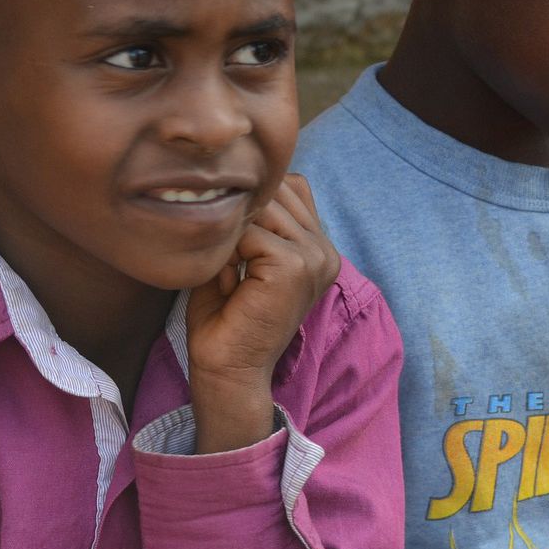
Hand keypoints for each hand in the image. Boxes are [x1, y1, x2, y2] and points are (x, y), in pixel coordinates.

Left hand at [185, 174, 340, 451]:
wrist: (227, 371)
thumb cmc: (225, 319)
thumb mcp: (240, 258)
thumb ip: (250, 220)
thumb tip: (236, 177)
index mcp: (319, 247)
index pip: (289, 187)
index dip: (251, 206)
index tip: (232, 249)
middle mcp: (325, 250)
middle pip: (276, 191)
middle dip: (239, 216)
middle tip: (224, 261)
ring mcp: (315, 257)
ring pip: (262, 208)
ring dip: (232, 234)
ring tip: (226, 272)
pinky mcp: (296, 266)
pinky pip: (251, 232)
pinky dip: (228, 252)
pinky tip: (227, 282)